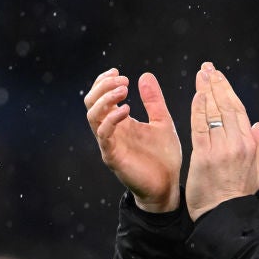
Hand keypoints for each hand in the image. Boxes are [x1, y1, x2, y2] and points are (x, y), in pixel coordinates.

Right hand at [84, 69, 182, 211]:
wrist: (167, 186)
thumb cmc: (163, 157)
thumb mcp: (162, 122)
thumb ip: (153, 101)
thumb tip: (144, 75)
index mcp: (120, 121)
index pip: (100, 97)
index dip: (104, 82)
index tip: (119, 72)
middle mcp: (111, 131)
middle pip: (91, 103)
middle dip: (103, 87)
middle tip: (123, 81)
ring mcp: (109, 143)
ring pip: (92, 116)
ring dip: (105, 99)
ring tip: (124, 91)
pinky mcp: (113, 156)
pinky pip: (103, 135)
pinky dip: (111, 119)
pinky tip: (126, 110)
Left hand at [185, 62, 258, 220]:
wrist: (224, 215)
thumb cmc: (238, 196)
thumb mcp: (255, 171)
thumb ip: (257, 145)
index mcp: (249, 145)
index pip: (238, 110)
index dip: (228, 90)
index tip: (220, 77)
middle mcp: (237, 143)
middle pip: (226, 106)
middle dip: (216, 84)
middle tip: (207, 68)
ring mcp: (220, 149)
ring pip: (213, 113)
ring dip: (205, 91)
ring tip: (200, 75)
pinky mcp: (203, 156)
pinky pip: (200, 127)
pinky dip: (198, 109)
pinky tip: (196, 96)